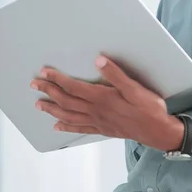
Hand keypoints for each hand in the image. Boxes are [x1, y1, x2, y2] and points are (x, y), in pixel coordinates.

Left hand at [30, 55, 184, 151]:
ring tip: (38, 105)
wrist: (157, 131)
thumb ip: (116, 74)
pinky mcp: (102, 129)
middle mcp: (96, 111)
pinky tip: (57, 127)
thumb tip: (99, 60)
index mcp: (102, 98)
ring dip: (52, 109)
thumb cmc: (148, 108)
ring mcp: (98, 122)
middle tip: (34, 85)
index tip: (44, 72)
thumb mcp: (135, 88)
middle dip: (49, 92)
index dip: (58, 79)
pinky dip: (66, 127)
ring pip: (68, 116)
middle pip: (66, 101)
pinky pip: (80, 128)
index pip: (73, 87)